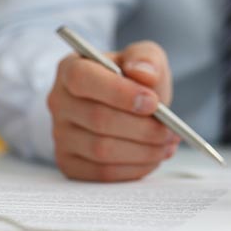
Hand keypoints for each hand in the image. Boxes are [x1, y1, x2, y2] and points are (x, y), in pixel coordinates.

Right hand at [47, 41, 179, 180]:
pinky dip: (134, 168)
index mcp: (71, 68)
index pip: (83, 79)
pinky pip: (102, 173)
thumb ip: (146, 58)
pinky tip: (153, 157)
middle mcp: (59, 101)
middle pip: (97, 119)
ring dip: (143, 150)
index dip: (118, 92)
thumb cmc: (133, 79)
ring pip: (101, 150)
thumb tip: (143, 74)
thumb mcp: (144, 57)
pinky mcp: (69, 163)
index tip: (152, 102)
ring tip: (167, 143)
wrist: (127, 106)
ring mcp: (60, 134)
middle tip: (171, 130)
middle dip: (141, 127)